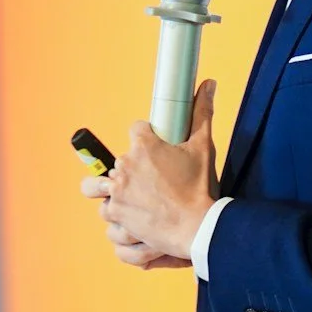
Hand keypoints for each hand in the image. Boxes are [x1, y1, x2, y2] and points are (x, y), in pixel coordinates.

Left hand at [98, 79, 219, 266]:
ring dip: (115, 196)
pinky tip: (134, 221)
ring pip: (102, 190)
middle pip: (114, 161)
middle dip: (128, 170)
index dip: (146, 138)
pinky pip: (108, 217)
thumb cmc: (199, 188)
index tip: (155, 151)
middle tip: (150, 183)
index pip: (135, 129)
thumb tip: (208, 84)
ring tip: (135, 203)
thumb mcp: (203, 148)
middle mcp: (124, 167)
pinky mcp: (117, 215)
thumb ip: (202, 113)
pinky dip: (119, 220)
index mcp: (143, 147)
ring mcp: (117, 193)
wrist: (199, 227)